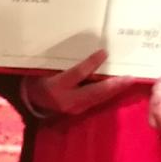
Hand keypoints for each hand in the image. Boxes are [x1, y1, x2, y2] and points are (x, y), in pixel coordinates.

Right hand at [20, 51, 136, 119]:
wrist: (30, 99)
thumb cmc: (38, 78)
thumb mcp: (45, 67)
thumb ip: (64, 62)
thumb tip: (86, 51)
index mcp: (56, 86)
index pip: (77, 74)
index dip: (91, 63)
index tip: (104, 52)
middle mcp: (66, 100)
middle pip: (94, 92)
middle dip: (113, 85)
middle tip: (130, 77)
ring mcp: (74, 108)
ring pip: (98, 98)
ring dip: (115, 90)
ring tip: (129, 81)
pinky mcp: (79, 110)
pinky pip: (96, 101)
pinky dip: (108, 93)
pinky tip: (118, 87)